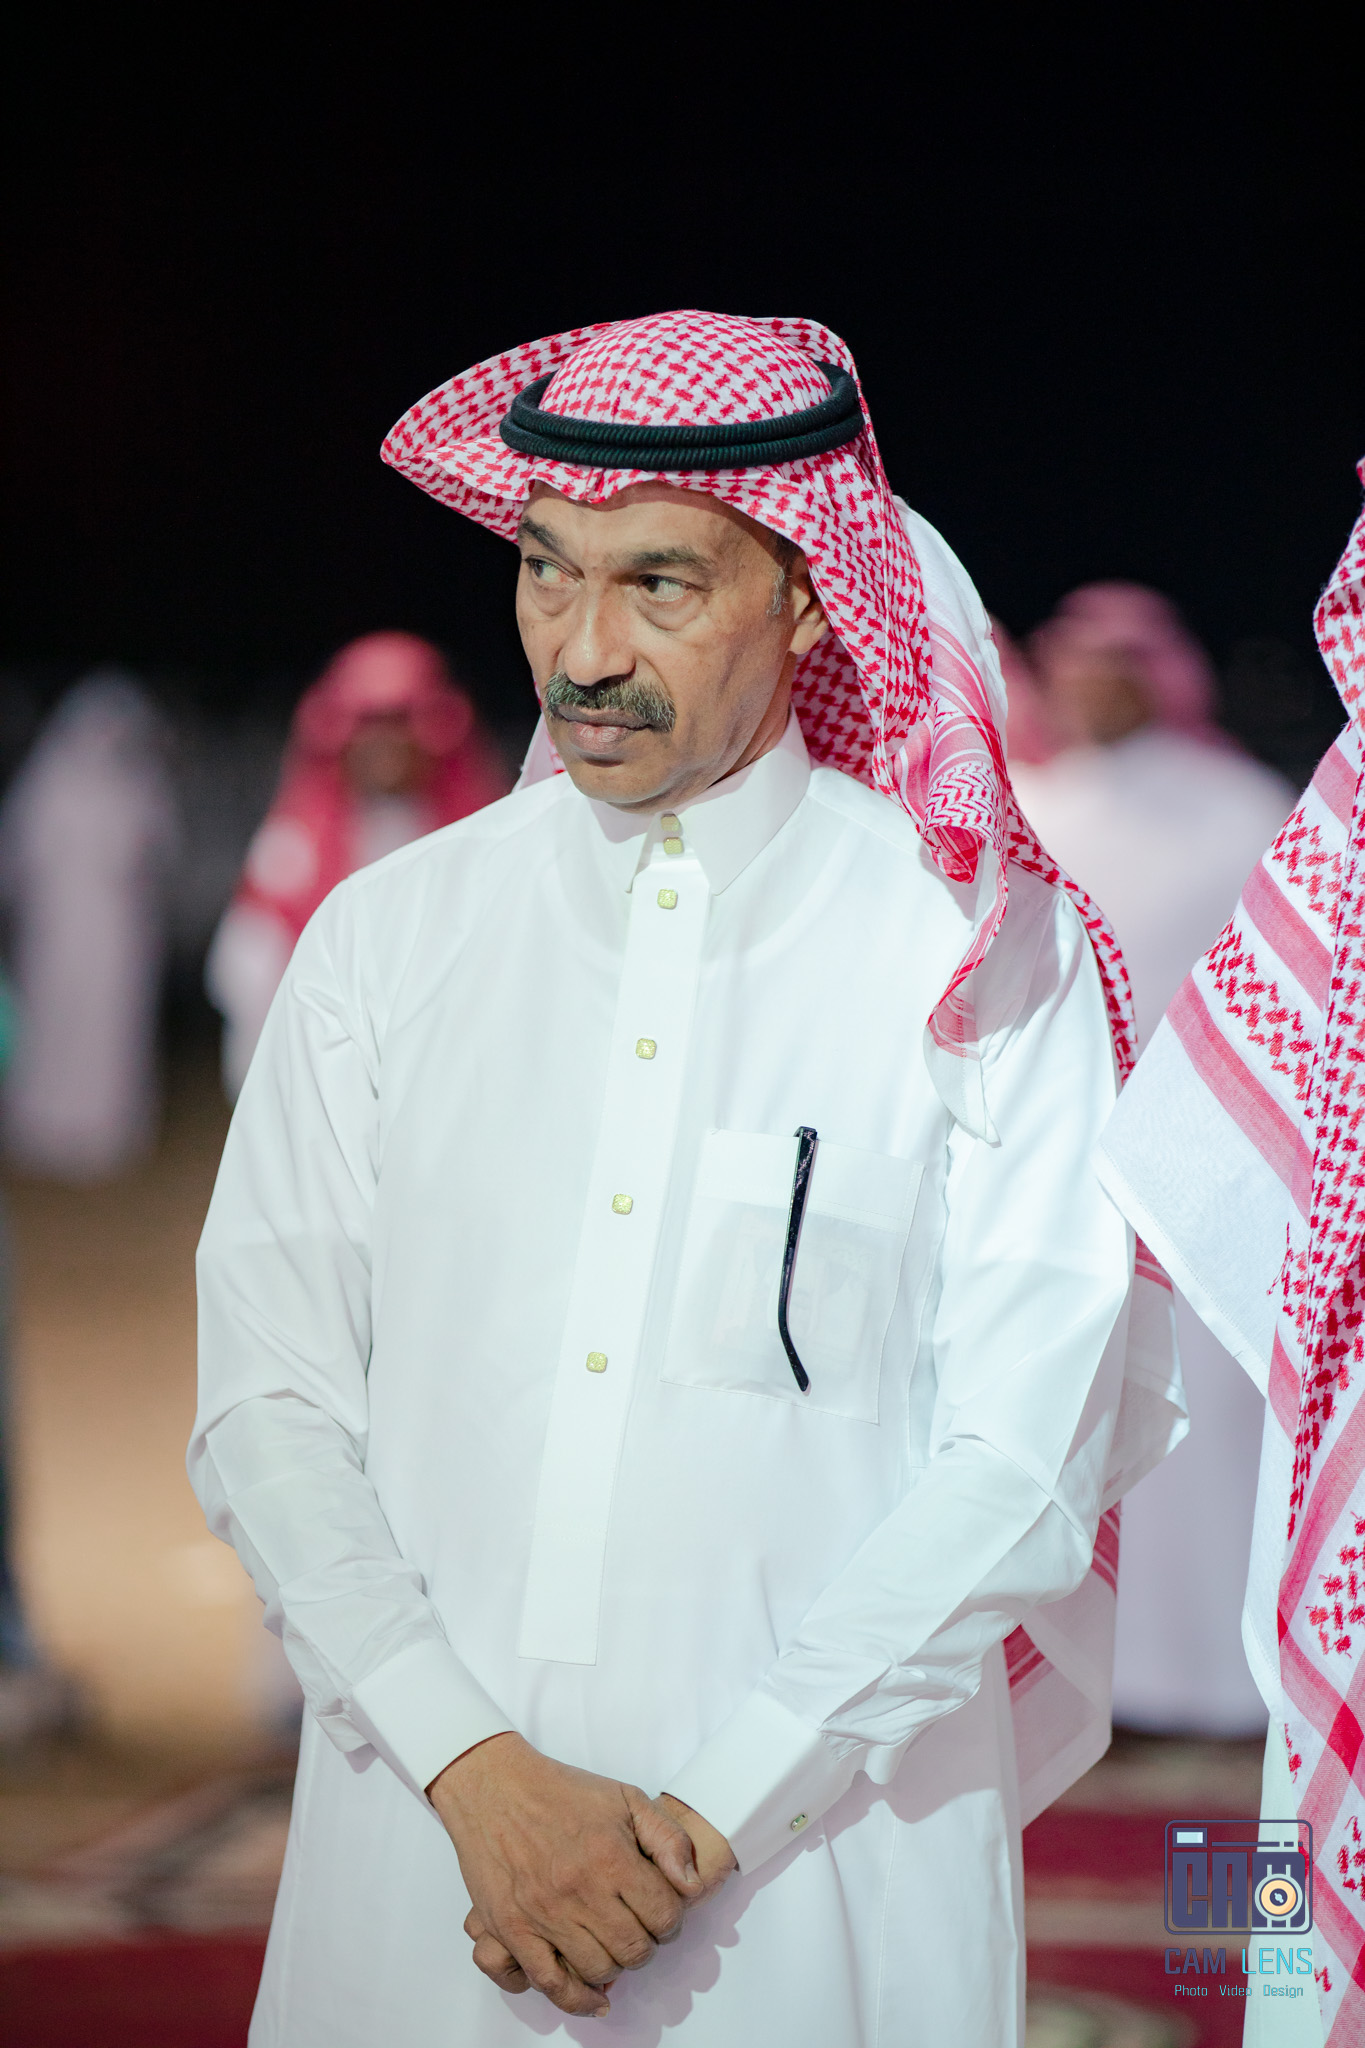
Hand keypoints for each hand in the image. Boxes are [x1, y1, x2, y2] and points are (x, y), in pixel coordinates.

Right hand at [459, 1784, 738, 2007]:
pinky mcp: (512, 1930)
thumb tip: (691, 1883)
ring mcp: (543, 1914)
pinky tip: (592, 1997)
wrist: (495, 1788)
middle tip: (638, 1929)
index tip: (661, 1911)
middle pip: (634, 1949)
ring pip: (598, 1970)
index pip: (664, 1915)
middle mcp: (579, 1890)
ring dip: (615, 1967)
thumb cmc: (561, 1792)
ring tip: (613, 1949)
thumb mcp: (626, 1798)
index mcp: (611, 1857)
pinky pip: (549, 1983)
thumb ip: (667, 1838)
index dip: (671, 1918)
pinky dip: (575, 1999)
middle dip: (646, 1945)